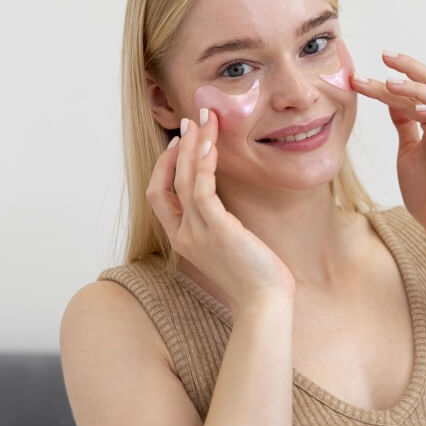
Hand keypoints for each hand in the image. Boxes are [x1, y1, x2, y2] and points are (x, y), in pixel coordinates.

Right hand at [146, 108, 296, 310]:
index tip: (180, 144)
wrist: (265, 304)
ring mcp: (196, 233)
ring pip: (183, 180)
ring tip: (203, 121)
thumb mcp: (231, 247)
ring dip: (192, 146)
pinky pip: (202, 189)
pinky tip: (211, 145)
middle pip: (164, 184)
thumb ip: (222, 225)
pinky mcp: (216, 229)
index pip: (159, 197)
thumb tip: (230, 204)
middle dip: (176, 149)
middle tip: (190, 121)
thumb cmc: (256, 278)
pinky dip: (203, 164)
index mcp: (183, 241)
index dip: (165, 168)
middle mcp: (183, 236)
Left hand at [352, 50, 425, 243]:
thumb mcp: (407, 149)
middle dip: (408, 67)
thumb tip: (390, 99)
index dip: (391, 77)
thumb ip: (403, 123)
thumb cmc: (425, 189)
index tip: (365, 70)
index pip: (412, 89)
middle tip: (384, 56)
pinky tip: (417, 108)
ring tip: (391, 82)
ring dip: (416, 87)